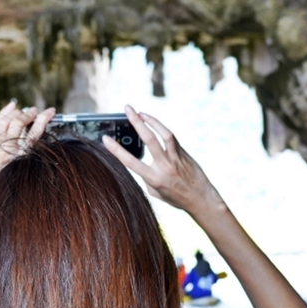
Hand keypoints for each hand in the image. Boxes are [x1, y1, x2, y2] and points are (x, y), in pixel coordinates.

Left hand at [0, 101, 55, 187]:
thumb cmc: (9, 186)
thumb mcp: (26, 174)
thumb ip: (34, 157)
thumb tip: (46, 142)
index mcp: (20, 157)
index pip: (33, 133)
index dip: (43, 120)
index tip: (51, 111)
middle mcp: (8, 149)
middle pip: (18, 123)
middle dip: (29, 114)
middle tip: (37, 111)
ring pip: (7, 121)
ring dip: (18, 113)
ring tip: (27, 110)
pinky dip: (4, 113)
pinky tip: (12, 105)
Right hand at [103, 105, 223, 217]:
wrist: (201, 199)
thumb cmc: (176, 198)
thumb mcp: (155, 192)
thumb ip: (146, 176)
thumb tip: (141, 160)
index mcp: (153, 179)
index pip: (130, 162)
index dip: (116, 149)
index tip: (105, 139)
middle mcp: (164, 166)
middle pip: (148, 139)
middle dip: (136, 121)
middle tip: (127, 108)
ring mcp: (175, 158)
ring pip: (163, 133)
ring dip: (151, 120)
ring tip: (140, 112)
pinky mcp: (183, 153)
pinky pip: (170, 137)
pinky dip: (160, 127)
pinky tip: (152, 122)